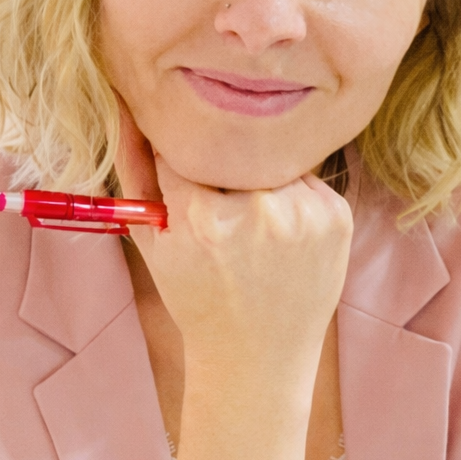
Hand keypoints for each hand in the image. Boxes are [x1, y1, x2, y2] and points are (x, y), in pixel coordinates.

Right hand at [115, 101, 351, 397]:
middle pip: (231, 152)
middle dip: (222, 171)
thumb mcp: (148, 238)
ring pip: (271, 161)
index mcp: (202, 219)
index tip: (185, 189)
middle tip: (222, 212)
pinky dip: (292, 197)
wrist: (257, 356)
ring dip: (259, 181)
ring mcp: (304, 214)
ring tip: (253, 230)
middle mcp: (258, 212)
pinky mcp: (336, 215)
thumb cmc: (195, 297)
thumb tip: (123, 103)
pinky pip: (305, 179)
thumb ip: (132, 166)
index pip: (185, 149)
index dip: (181, 166)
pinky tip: (281, 238)